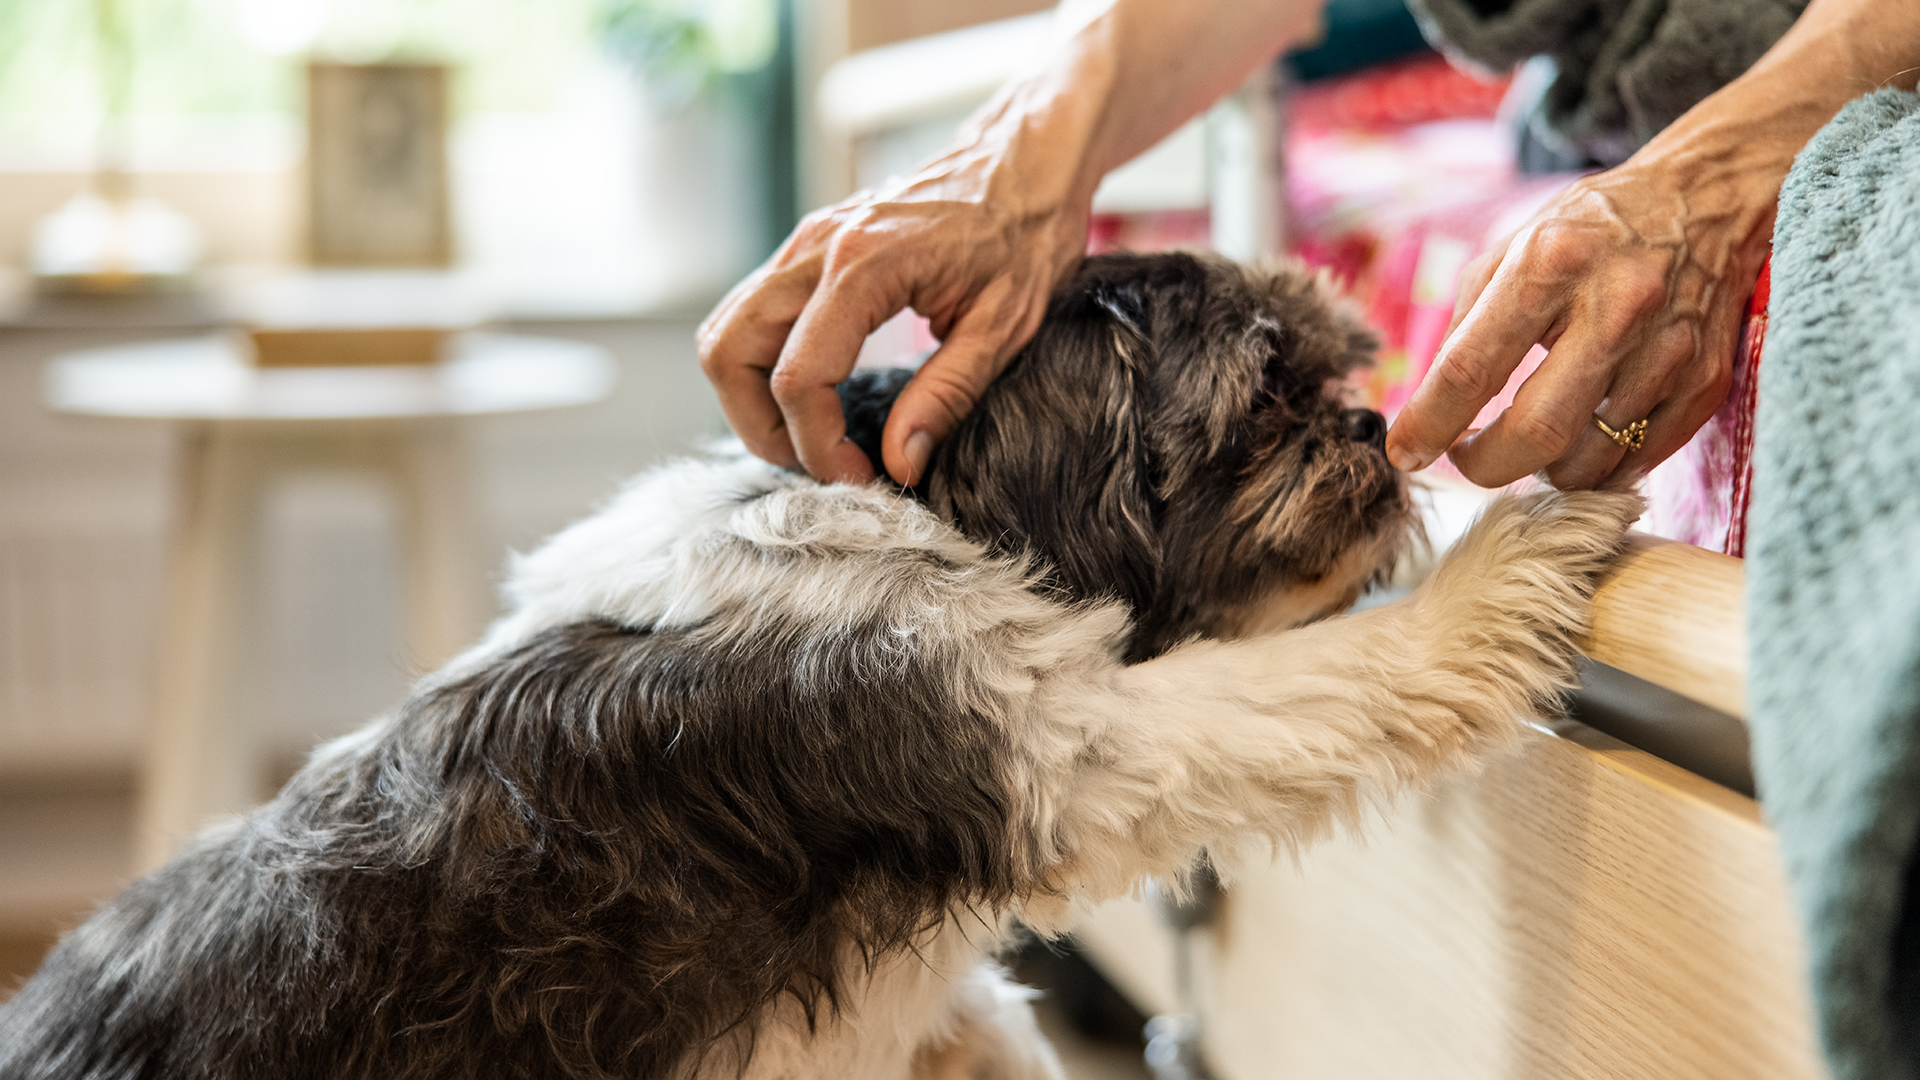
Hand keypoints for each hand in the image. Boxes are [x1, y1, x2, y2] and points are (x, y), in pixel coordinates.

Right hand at [699, 0, 1324, 485]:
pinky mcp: (808, 249)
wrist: (1026, 159)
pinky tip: (821, 396)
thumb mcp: (1004, 327)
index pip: (799, 377)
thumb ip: (945, 396)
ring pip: (727, 331)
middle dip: (759, 425)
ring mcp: (804, 243)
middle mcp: (815, 249)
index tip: (860, 478)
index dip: (817, 445)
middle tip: (817, 465)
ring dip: (752, 397)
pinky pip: (754, 314)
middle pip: (728, 351)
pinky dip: (766, 365)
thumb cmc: (1024, 234)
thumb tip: (898, 465)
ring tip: (813, 438)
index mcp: (862, 266)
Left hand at [1384, 156, 1766, 489]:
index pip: (1471, 367)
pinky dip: (1598, 464)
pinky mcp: (1704, 383)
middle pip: (1536, 432)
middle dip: (1486, 465)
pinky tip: (1585, 431)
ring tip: (1534, 434)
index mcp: (1551, 263)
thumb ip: (1466, 327)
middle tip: (1469, 456)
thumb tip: (1427, 411)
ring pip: (1588, 461)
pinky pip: (1636, 461)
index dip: (1429, 424)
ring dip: (1545, 466)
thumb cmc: (1591, 230)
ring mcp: (1667, 350)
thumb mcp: (1514, 250)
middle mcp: (1616, 307)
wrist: (1707, 200)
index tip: (1405, 454)